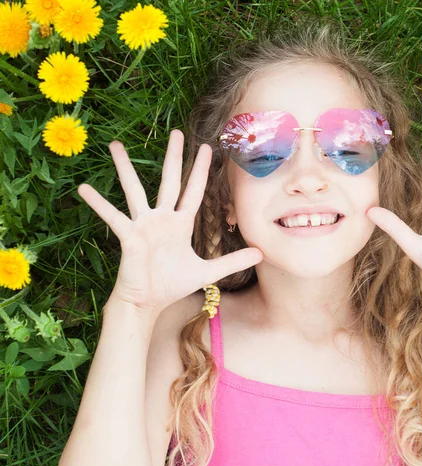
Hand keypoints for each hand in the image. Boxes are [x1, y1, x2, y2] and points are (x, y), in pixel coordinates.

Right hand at [77, 130, 262, 313]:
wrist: (148, 302)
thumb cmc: (172, 284)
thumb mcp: (208, 272)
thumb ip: (233, 261)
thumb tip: (261, 253)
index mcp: (180, 223)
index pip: (194, 191)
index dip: (201, 171)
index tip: (208, 149)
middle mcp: (162, 218)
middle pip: (169, 180)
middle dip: (174, 156)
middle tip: (176, 131)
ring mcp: (143, 225)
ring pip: (135, 190)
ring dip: (125, 168)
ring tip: (114, 145)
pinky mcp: (128, 236)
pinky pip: (113, 216)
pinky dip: (99, 204)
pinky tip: (84, 189)